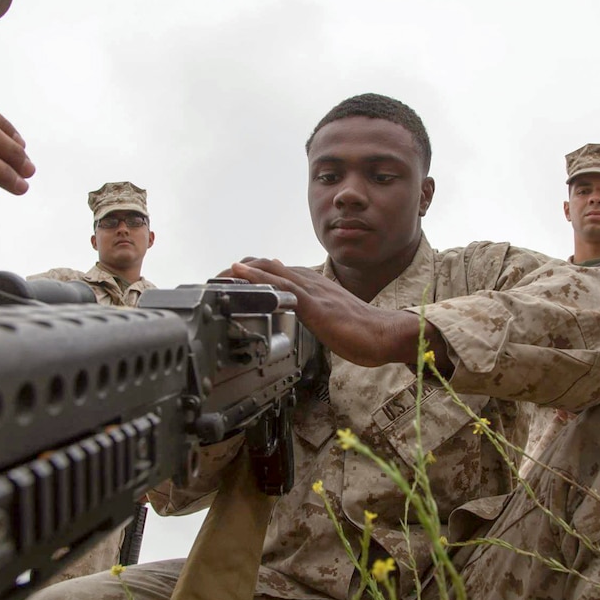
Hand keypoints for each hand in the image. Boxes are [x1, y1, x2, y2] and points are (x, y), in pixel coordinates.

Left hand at [228, 258, 449, 370]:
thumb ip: (309, 308)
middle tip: (214, 279)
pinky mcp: (315, 305)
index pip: (274, 270)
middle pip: (265, 265)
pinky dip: (257, 277)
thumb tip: (290, 304)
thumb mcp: (327, 315)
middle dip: (237, 270)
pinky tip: (239, 273)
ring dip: (240, 271)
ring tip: (217, 272)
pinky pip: (281, 287)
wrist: (385, 334)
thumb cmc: (360, 329)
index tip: (227, 281)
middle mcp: (309, 281)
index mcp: (312, 283)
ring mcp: (312, 291)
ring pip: (269, 270)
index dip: (248, 272)